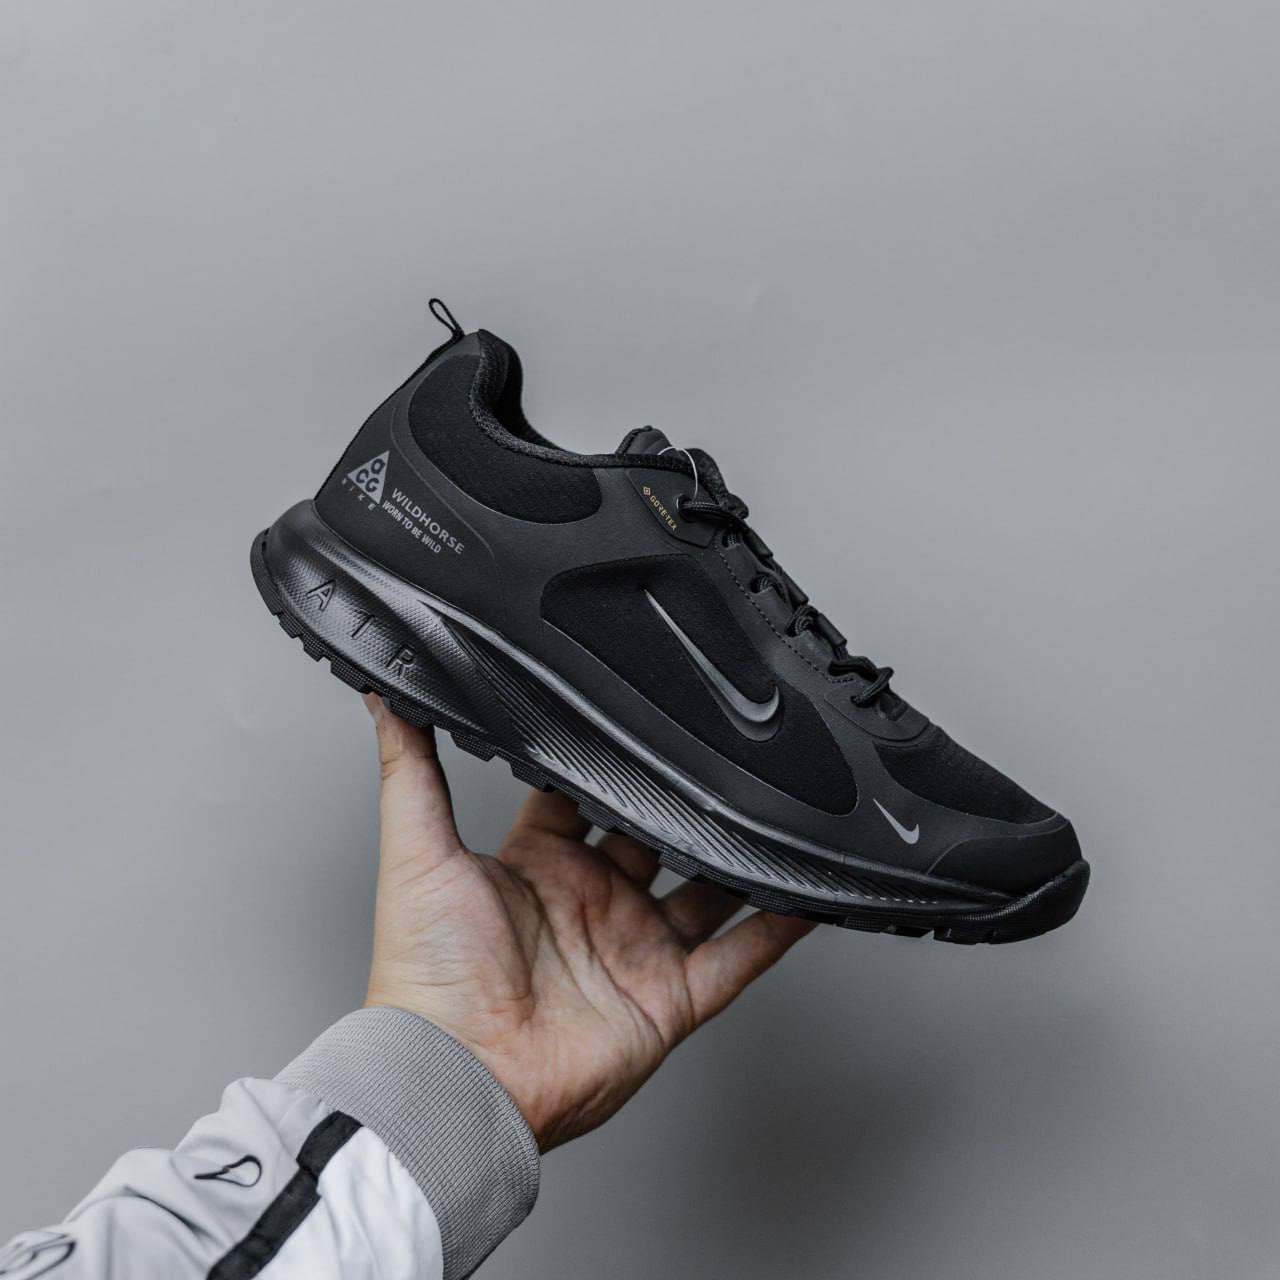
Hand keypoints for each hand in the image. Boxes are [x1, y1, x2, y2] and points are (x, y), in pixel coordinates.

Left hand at [362, 695, 813, 1150]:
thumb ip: (410, 767)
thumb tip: (388, 696)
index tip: (635, 716)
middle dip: (682, 800)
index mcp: (537, 868)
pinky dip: (779, 927)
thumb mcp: (415, 850)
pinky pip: (739, 957)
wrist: (456, 1078)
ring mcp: (635, 951)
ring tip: (777, 808)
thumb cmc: (424, 977)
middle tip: (717, 752)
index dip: (606, 762)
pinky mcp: (670, 998)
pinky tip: (809, 892)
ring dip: (740, 856)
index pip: (582, 799)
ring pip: (708, 892)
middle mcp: (592, 905)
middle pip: (654, 837)